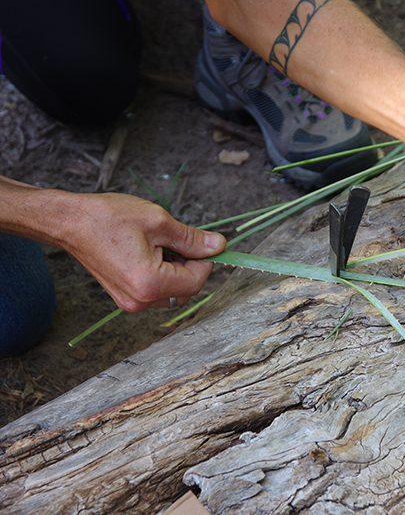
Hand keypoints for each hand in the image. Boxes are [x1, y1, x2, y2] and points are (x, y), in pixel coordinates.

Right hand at [63, 193, 225, 311]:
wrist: (70, 222)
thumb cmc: (108, 218)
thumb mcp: (158, 221)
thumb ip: (192, 239)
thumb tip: (218, 246)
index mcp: (149, 283)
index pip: (196, 281)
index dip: (206, 261)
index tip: (205, 244)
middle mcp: (139, 300)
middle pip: (186, 290)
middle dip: (191, 266)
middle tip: (180, 241)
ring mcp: (130, 302)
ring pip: (173, 292)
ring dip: (177, 270)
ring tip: (162, 245)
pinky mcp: (125, 297)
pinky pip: (157, 291)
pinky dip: (163, 274)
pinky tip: (152, 253)